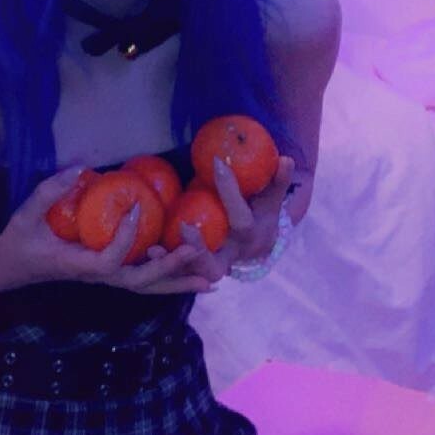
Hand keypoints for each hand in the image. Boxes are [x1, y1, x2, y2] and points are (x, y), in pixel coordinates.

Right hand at [0, 166, 217, 295]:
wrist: (10, 267)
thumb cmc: (18, 241)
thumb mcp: (25, 214)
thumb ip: (49, 191)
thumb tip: (80, 167)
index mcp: (78, 265)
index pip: (109, 261)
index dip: (126, 239)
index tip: (138, 209)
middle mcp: (96, 276)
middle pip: (138, 282)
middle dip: (168, 270)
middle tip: (195, 254)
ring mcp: (104, 277)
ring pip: (145, 286)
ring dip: (177, 282)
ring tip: (210, 280)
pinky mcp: (109, 271)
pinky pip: (142, 278)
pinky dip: (168, 277)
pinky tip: (191, 272)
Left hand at [146, 155, 298, 287]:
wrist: (259, 244)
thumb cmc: (261, 214)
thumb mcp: (271, 199)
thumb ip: (278, 181)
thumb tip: (286, 160)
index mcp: (249, 237)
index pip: (241, 217)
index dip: (230, 191)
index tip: (217, 164)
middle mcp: (229, 257)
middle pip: (214, 266)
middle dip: (198, 250)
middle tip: (184, 228)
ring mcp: (212, 267)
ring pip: (190, 275)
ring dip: (172, 264)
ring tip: (154, 249)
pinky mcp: (195, 271)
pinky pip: (177, 272)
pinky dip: (163, 265)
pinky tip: (148, 251)